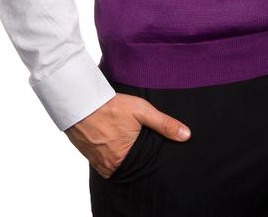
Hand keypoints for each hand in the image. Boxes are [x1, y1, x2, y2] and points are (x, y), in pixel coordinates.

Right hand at [64, 93, 191, 177]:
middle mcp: (110, 165)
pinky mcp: (89, 156)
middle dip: (135, 156)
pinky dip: (110, 153)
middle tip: (136, 141)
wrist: (81, 102)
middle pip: (130, 166)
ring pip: (116, 164)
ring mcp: (97, 162)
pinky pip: (104, 161)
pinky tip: (113, 140)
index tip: (149, 146)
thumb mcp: (142, 111)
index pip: (143, 166)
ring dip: (121, 155)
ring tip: (124, 139)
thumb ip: (164, 124)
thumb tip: (186, 135)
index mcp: (124, 158)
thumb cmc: (112, 106)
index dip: (148, 156)